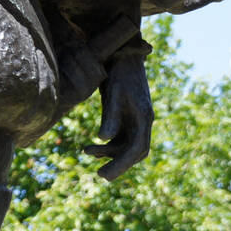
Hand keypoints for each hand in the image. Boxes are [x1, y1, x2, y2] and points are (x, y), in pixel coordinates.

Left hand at [84, 53, 152, 180]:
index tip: (105, 176)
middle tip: (100, 175)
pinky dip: (107, 143)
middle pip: (135, 151)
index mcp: (144, 118)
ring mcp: (136, 119)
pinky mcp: (127, 116)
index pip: (137, 149)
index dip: (122, 164)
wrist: (124, 55)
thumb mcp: (114, 94)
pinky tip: (90, 146)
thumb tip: (103, 138)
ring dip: (108, 152)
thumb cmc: (119, 73)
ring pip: (126, 145)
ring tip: (85, 152)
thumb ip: (111, 117)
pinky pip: (120, 137)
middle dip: (118, 164)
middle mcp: (143, 121)